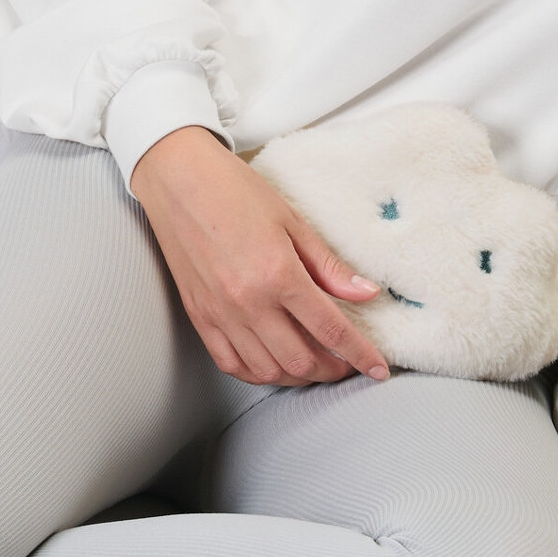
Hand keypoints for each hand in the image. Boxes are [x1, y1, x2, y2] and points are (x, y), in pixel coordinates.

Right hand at [129, 125, 390, 388]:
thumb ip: (329, 266)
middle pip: (301, 360)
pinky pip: (231, 364)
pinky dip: (259, 373)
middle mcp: (248, 302)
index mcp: (278, 274)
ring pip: (268, 370)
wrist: (179, 180)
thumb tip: (367, 293)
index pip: (331, 329)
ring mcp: (221, 314)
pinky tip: (275, 364)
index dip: (360, 355)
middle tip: (348, 364)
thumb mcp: (293, 221)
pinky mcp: (200, 317)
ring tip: (315, 365)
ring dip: (298, 376)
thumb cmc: (236, 191)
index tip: (378, 369)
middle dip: (332, 371)